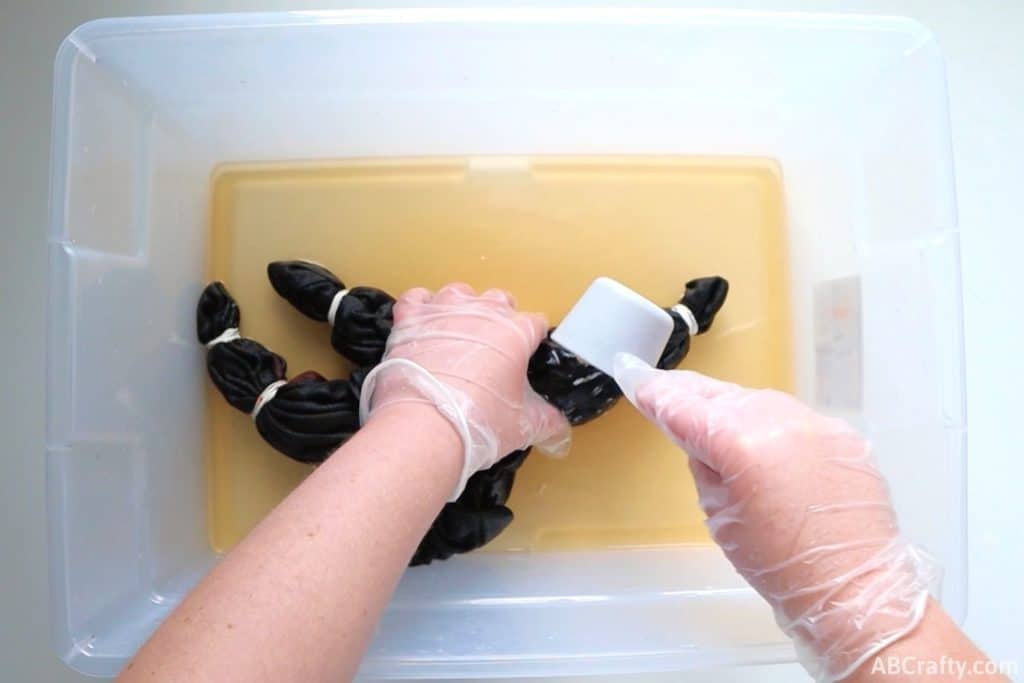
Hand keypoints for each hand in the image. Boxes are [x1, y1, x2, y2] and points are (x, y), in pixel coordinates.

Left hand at [360, 283, 569, 498]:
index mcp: (516, 332)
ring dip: (463, 309)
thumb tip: (560, 427)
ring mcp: (444, 310)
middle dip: (500, 321)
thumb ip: (548, 421)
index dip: (532, 341)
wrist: (423, 428)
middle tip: (492, 354)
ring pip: (460, 294)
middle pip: (500, 301)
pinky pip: (416, 298)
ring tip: (458, 337)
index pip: (535, 323)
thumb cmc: (479, 424)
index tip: (525, 359)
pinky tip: (424, 327)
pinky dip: (421, 308)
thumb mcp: (523, 427)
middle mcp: (482, 312)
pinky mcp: (410, 318)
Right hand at [614, 355, 937, 681]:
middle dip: (690, 394)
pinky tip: (763, 443)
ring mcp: (817, 425)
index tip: (634, 375)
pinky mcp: (844, 436)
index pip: (685, 408)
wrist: (855, 589)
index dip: (655, 393)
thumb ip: (707, 469)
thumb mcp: (721, 518)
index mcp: (743, 443)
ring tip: (710, 416)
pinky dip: (773, 427)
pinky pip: (795, 420)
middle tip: (663, 389)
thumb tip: (703, 444)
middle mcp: (781, 421)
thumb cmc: (781, 566)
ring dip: (732, 408)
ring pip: (760, 403)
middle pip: (722, 396)